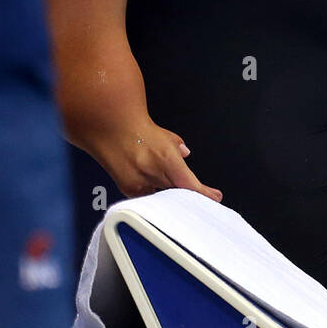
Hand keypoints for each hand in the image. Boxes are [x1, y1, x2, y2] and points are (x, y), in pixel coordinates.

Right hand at [83, 115, 223, 204]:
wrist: (111, 128)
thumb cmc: (139, 130)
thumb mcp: (167, 137)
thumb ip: (179, 148)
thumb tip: (186, 154)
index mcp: (168, 161)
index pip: (191, 186)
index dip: (205, 195)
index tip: (215, 197)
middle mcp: (154, 175)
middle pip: (179, 196)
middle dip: (188, 196)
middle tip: (196, 195)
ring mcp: (140, 184)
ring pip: (163, 199)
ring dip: (171, 195)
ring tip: (172, 187)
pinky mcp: (129, 190)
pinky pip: (148, 198)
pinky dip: (155, 194)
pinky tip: (157, 187)